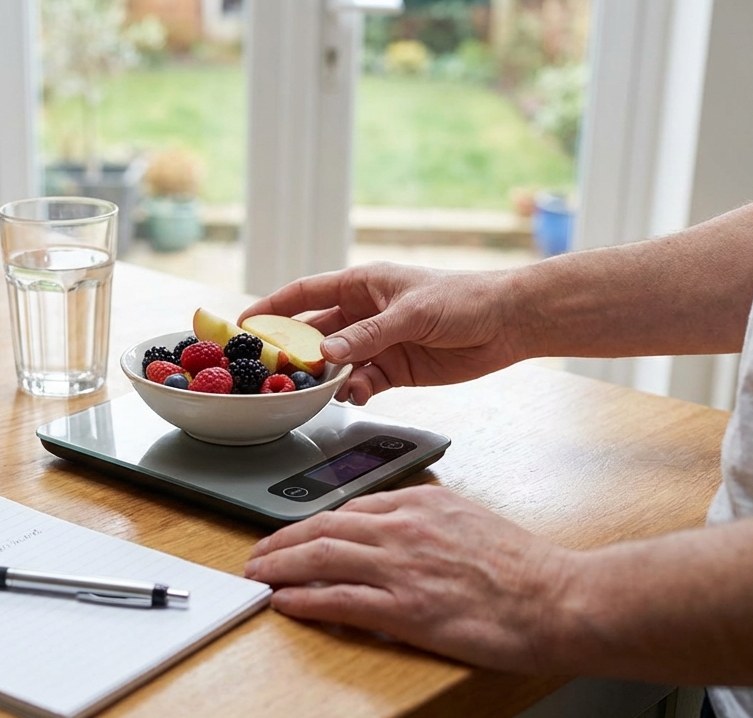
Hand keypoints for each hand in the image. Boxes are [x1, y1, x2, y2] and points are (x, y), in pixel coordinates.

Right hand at [239, 263, 530, 403]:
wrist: (508, 323)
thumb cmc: (463, 299)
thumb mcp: (410, 313)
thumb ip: (367, 335)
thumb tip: (327, 354)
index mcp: (362, 285)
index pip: (305, 294)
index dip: (273, 307)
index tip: (244, 323)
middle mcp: (364, 313)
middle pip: (315, 334)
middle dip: (295, 352)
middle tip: (274, 371)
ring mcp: (377, 343)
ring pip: (336, 364)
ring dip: (325, 378)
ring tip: (315, 391)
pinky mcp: (394, 369)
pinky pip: (361, 383)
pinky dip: (353, 391)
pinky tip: (352, 396)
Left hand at [244, 485, 572, 673]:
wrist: (558, 599)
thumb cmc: (524, 568)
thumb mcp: (468, 519)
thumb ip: (426, 518)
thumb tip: (392, 527)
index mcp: (421, 503)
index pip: (348, 508)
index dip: (310, 524)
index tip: (292, 534)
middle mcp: (405, 528)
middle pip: (322, 527)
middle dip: (280, 541)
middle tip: (257, 554)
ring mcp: (402, 567)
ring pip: (320, 557)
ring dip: (279, 566)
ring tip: (258, 576)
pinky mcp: (406, 608)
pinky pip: (338, 600)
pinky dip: (303, 601)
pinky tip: (285, 603)